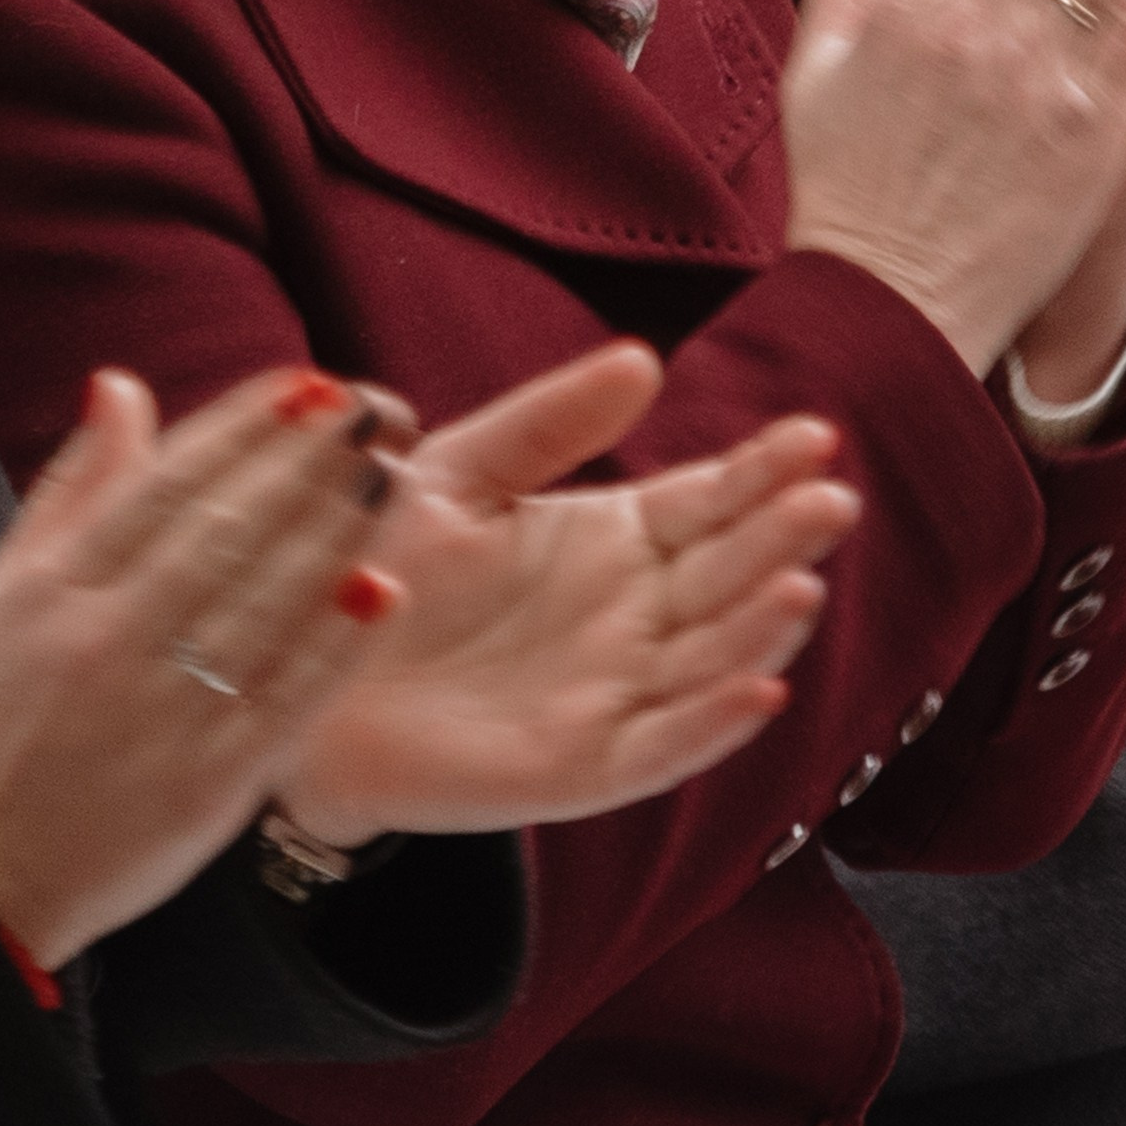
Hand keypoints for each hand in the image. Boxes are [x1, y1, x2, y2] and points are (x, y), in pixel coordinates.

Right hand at [0, 366, 400, 966]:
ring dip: (335, 534)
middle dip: (307, 463)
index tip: (310, 384)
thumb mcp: (0, 594)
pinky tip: (380, 591)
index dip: (247, 428)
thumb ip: (73, 488)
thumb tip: (123, 385)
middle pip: (227, 533)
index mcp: (56, 591)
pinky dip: (334, 645)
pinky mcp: (207, 784)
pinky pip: (284, 699)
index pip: (169, 487)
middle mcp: (109, 643)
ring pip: (265, 605)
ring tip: (388, 476)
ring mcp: (162, 716)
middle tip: (374, 410)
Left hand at [276, 344, 861, 847]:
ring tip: (802, 584)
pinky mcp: (580, 767)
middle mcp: (635, 616)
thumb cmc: (379, 561)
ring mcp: (616, 692)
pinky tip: (759, 691)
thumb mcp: (463, 470)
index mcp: (618, 538)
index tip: (814, 435)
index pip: (713, 501)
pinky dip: (712, 724)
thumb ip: (549, 421)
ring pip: (714, 660)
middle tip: (830, 499)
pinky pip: (661, 746)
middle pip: (729, 575)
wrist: (296, 666)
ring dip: (762, 630)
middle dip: (782, 539)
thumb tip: (646, 358)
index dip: (764, 472)